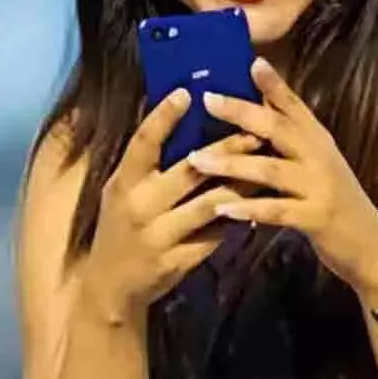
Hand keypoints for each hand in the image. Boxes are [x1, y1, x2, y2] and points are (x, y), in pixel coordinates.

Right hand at [79, 88, 261, 325]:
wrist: (111, 286)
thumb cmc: (121, 226)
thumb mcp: (122, 190)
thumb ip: (147, 162)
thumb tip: (178, 117)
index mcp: (124, 182)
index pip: (143, 143)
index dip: (164, 117)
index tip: (187, 92)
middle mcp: (140, 206)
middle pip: (190, 171)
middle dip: (227, 148)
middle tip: (257, 128)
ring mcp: (160, 236)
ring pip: (211, 204)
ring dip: (242, 184)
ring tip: (266, 165)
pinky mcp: (178, 261)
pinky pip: (215, 236)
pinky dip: (237, 218)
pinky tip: (257, 205)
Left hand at [189, 59, 377, 294]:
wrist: (370, 246)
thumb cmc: (333, 201)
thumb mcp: (317, 163)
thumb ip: (291, 139)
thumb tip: (257, 110)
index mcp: (318, 140)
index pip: (295, 105)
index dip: (274, 83)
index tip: (251, 61)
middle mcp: (320, 157)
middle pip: (278, 128)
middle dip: (241, 112)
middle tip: (207, 99)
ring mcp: (319, 187)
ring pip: (270, 170)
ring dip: (231, 163)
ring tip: (196, 159)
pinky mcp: (316, 218)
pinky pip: (277, 211)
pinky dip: (249, 209)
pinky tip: (222, 208)